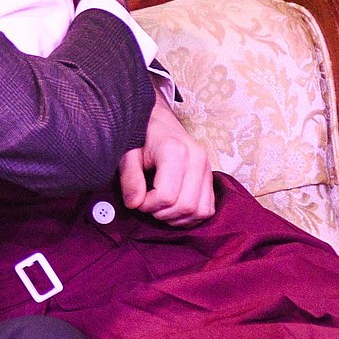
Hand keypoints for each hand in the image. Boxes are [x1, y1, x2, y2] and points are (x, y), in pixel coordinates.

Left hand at [118, 89, 214, 225]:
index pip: (166, 195)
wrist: (158, 120)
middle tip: (146, 204)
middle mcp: (197, 159)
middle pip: (185, 206)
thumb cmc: (141, 136)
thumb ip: (130, 178)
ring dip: (177, 218)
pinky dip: (191, 216)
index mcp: (175, 151)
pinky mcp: (211, 177)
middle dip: (162, 213)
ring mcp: (207, 168)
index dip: (147, 205)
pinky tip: (173, 209)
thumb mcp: (128, 153)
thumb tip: (134, 204)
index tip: (136, 200)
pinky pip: (208, 209)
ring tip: (159, 207)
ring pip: (199, 211)